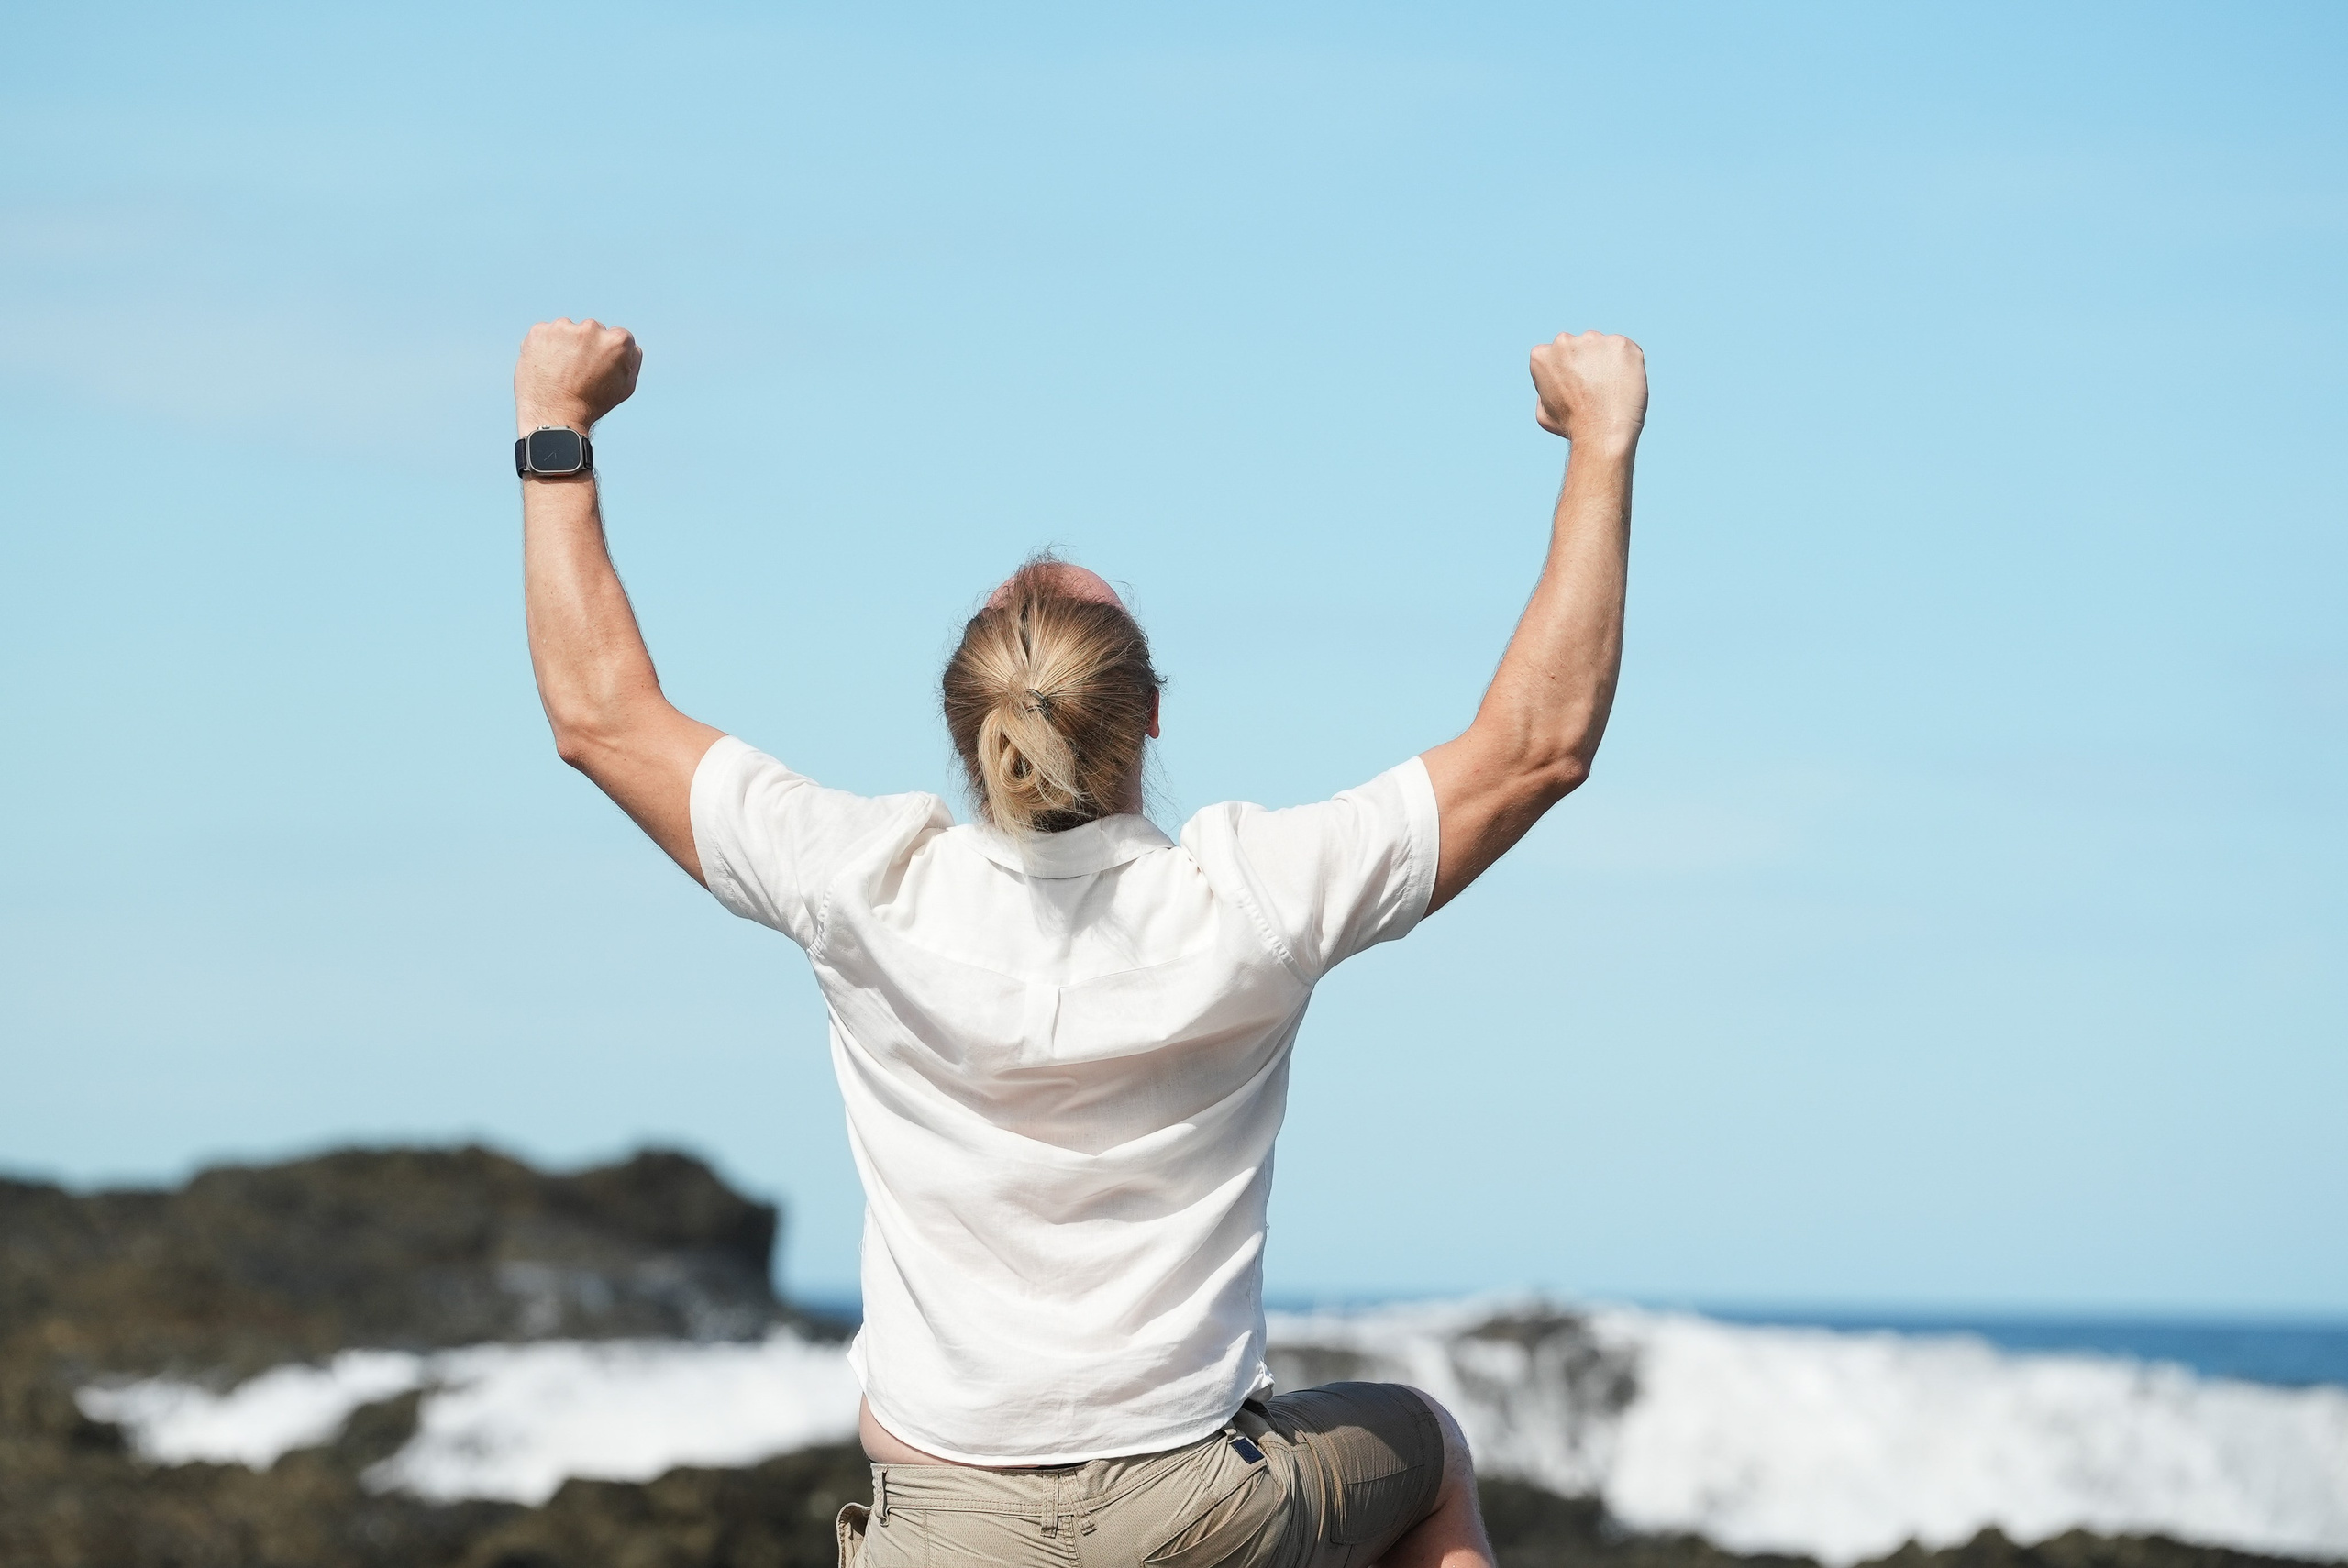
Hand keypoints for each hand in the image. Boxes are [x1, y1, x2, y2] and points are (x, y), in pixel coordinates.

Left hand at [515, 318, 641, 433]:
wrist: (556, 415)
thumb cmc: (593, 404)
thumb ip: (632, 358)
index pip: (617, 336)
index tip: (599, 368)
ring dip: (565, 344)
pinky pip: (545, 333)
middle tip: (579, 371)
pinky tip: (546, 366)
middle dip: (587, 345)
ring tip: (561, 371)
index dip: (608, 354)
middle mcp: (592, 328)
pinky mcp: (539, 331)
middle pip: (592, 330)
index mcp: (618, 341)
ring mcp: (563, 328)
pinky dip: (545, 346)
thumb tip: (627, 342)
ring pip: (567, 330)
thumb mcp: (626, 385)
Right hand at [1531, 330, 1645, 446]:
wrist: (1601, 432)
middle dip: (1588, 361)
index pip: (1556, 354)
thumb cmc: (1571, 427)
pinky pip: (1626, 350)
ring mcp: (1593, 339)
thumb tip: (1552, 384)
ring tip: (1612, 389)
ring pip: (1604, 346)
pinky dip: (1628, 364)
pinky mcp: (1619, 343)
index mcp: (1541, 355)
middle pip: (1580, 345)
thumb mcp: (1543, 412)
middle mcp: (1564, 341)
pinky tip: (1624, 386)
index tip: (1575, 387)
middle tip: (1596, 388)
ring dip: (1608, 361)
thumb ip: (1545, 391)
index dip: (1567, 371)